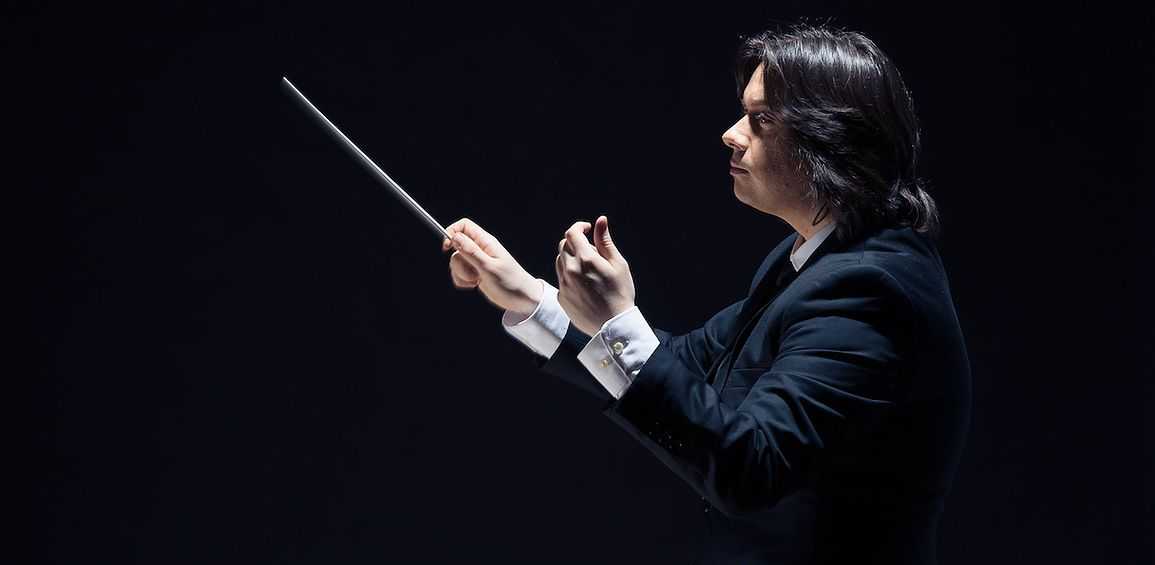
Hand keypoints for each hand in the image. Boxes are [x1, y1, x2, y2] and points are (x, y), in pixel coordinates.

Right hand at [441, 218, 542, 316]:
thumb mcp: (489, 268)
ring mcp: (478, 261)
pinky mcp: (476, 272)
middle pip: (456, 246)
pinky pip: (460, 272)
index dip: (452, 232)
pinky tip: (474, 285)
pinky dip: (462, 280)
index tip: (447, 248)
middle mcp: (481, 249)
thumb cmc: (511, 282)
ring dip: (460, 273)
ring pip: (456, 261)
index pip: (464, 226)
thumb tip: (455, 237)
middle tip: (473, 273)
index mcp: (486, 242)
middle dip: (458, 262)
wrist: (522, 299)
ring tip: (476, 280)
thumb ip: (471, 252)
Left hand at [555, 215, 635, 335]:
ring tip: (588, 267)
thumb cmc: (621, 293)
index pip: (572, 233)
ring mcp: (564, 285)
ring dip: (571, 257)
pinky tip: (585, 284)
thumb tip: (600, 220)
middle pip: (564, 245)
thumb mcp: (618, 264)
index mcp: (585, 260)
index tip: (588, 229)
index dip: (579, 227)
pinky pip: (561, 279)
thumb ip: (605, 241)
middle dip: (575, 241)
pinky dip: (570, 275)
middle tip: (591, 250)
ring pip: (560, 261)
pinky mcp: (562, 297)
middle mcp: (570, 270)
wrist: (613, 326)